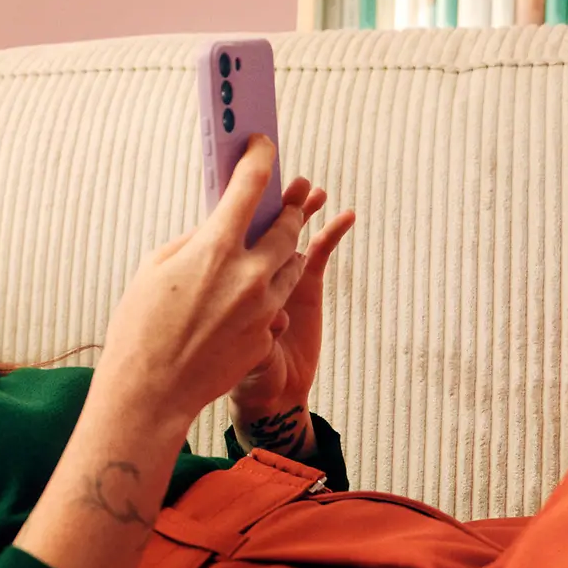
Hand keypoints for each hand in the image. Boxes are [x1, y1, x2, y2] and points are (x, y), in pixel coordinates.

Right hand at [95, 136, 313, 434]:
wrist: (151, 391)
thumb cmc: (140, 326)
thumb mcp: (155, 268)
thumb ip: (192, 241)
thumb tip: (214, 229)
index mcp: (216, 247)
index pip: (249, 185)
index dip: (259, 156)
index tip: (262, 143)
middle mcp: (249, 274)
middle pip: (286, 225)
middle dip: (290, 205)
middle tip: (294, 192)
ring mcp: (263, 308)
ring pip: (292, 265)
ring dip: (288, 249)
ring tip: (284, 240)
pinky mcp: (266, 337)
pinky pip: (277, 304)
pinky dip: (270, 292)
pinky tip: (257, 292)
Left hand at [229, 188, 354, 424]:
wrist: (262, 390)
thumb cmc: (226, 365)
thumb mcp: (223, 339)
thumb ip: (235, 316)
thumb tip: (257, 301)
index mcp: (224, 270)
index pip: (231, 228)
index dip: (239, 205)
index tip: (241, 177)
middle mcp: (251, 266)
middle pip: (263, 223)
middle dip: (274, 202)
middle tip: (285, 182)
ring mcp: (279, 272)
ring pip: (289, 231)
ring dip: (300, 209)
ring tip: (310, 189)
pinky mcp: (306, 284)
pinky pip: (318, 252)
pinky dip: (332, 233)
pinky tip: (345, 217)